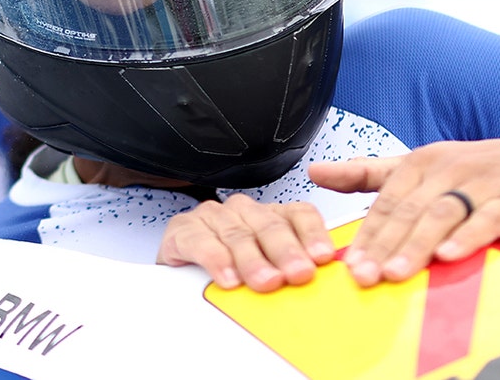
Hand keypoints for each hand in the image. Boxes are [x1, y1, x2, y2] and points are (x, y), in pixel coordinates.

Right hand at [156, 193, 335, 291]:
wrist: (177, 266)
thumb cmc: (228, 268)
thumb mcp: (264, 268)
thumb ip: (288, 270)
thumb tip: (318, 287)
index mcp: (269, 215)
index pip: (299, 214)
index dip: (312, 234)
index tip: (322, 257)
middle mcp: (244, 211)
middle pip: (270, 226)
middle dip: (286, 252)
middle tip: (298, 274)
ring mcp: (213, 217)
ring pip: (238, 235)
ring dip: (254, 260)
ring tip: (267, 282)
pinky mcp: (183, 230)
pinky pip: (201, 241)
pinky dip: (216, 260)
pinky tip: (228, 278)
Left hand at [307, 137, 499, 286]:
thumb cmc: (474, 172)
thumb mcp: (420, 166)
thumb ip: (367, 173)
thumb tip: (314, 171)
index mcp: (422, 162)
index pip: (387, 202)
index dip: (367, 234)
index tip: (349, 264)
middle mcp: (449, 169)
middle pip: (410, 211)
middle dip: (384, 245)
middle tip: (364, 276)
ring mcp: (482, 184)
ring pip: (442, 215)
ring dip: (416, 245)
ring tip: (396, 273)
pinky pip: (487, 220)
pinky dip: (467, 238)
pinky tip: (448, 256)